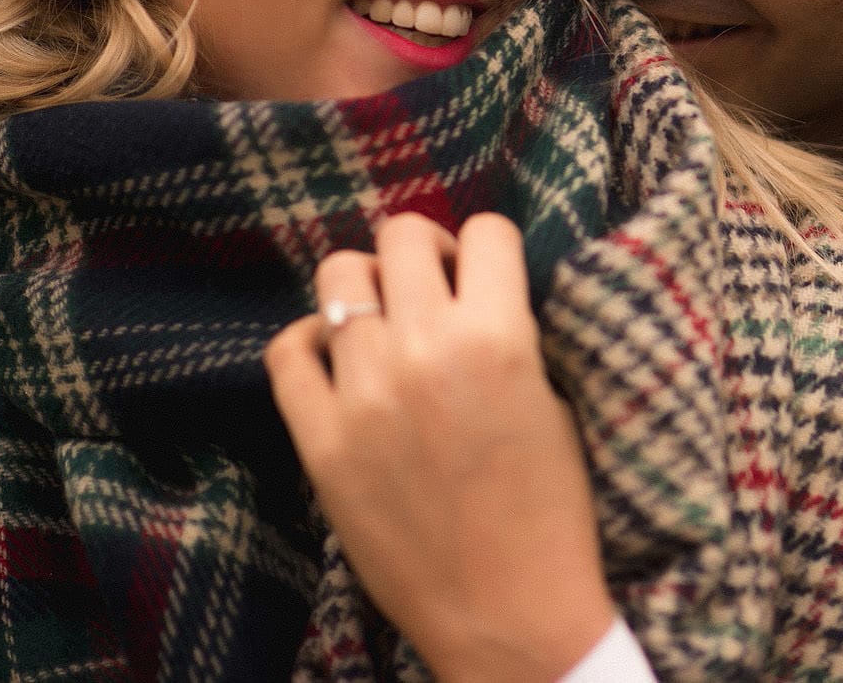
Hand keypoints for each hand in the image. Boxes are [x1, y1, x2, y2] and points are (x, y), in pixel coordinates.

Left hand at [265, 212, 615, 681]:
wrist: (507, 611)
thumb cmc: (550, 511)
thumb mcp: (555, 402)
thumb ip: (513, 333)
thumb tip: (473, 287)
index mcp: (500, 337)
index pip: (485, 231)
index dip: (490, 247)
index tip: (487, 271)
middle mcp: (423, 350)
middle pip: (402, 235)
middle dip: (426, 250)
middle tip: (435, 287)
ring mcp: (362, 394)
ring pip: (339, 277)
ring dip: (369, 288)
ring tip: (387, 322)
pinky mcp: (319, 440)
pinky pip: (287, 351)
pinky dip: (311, 340)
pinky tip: (337, 357)